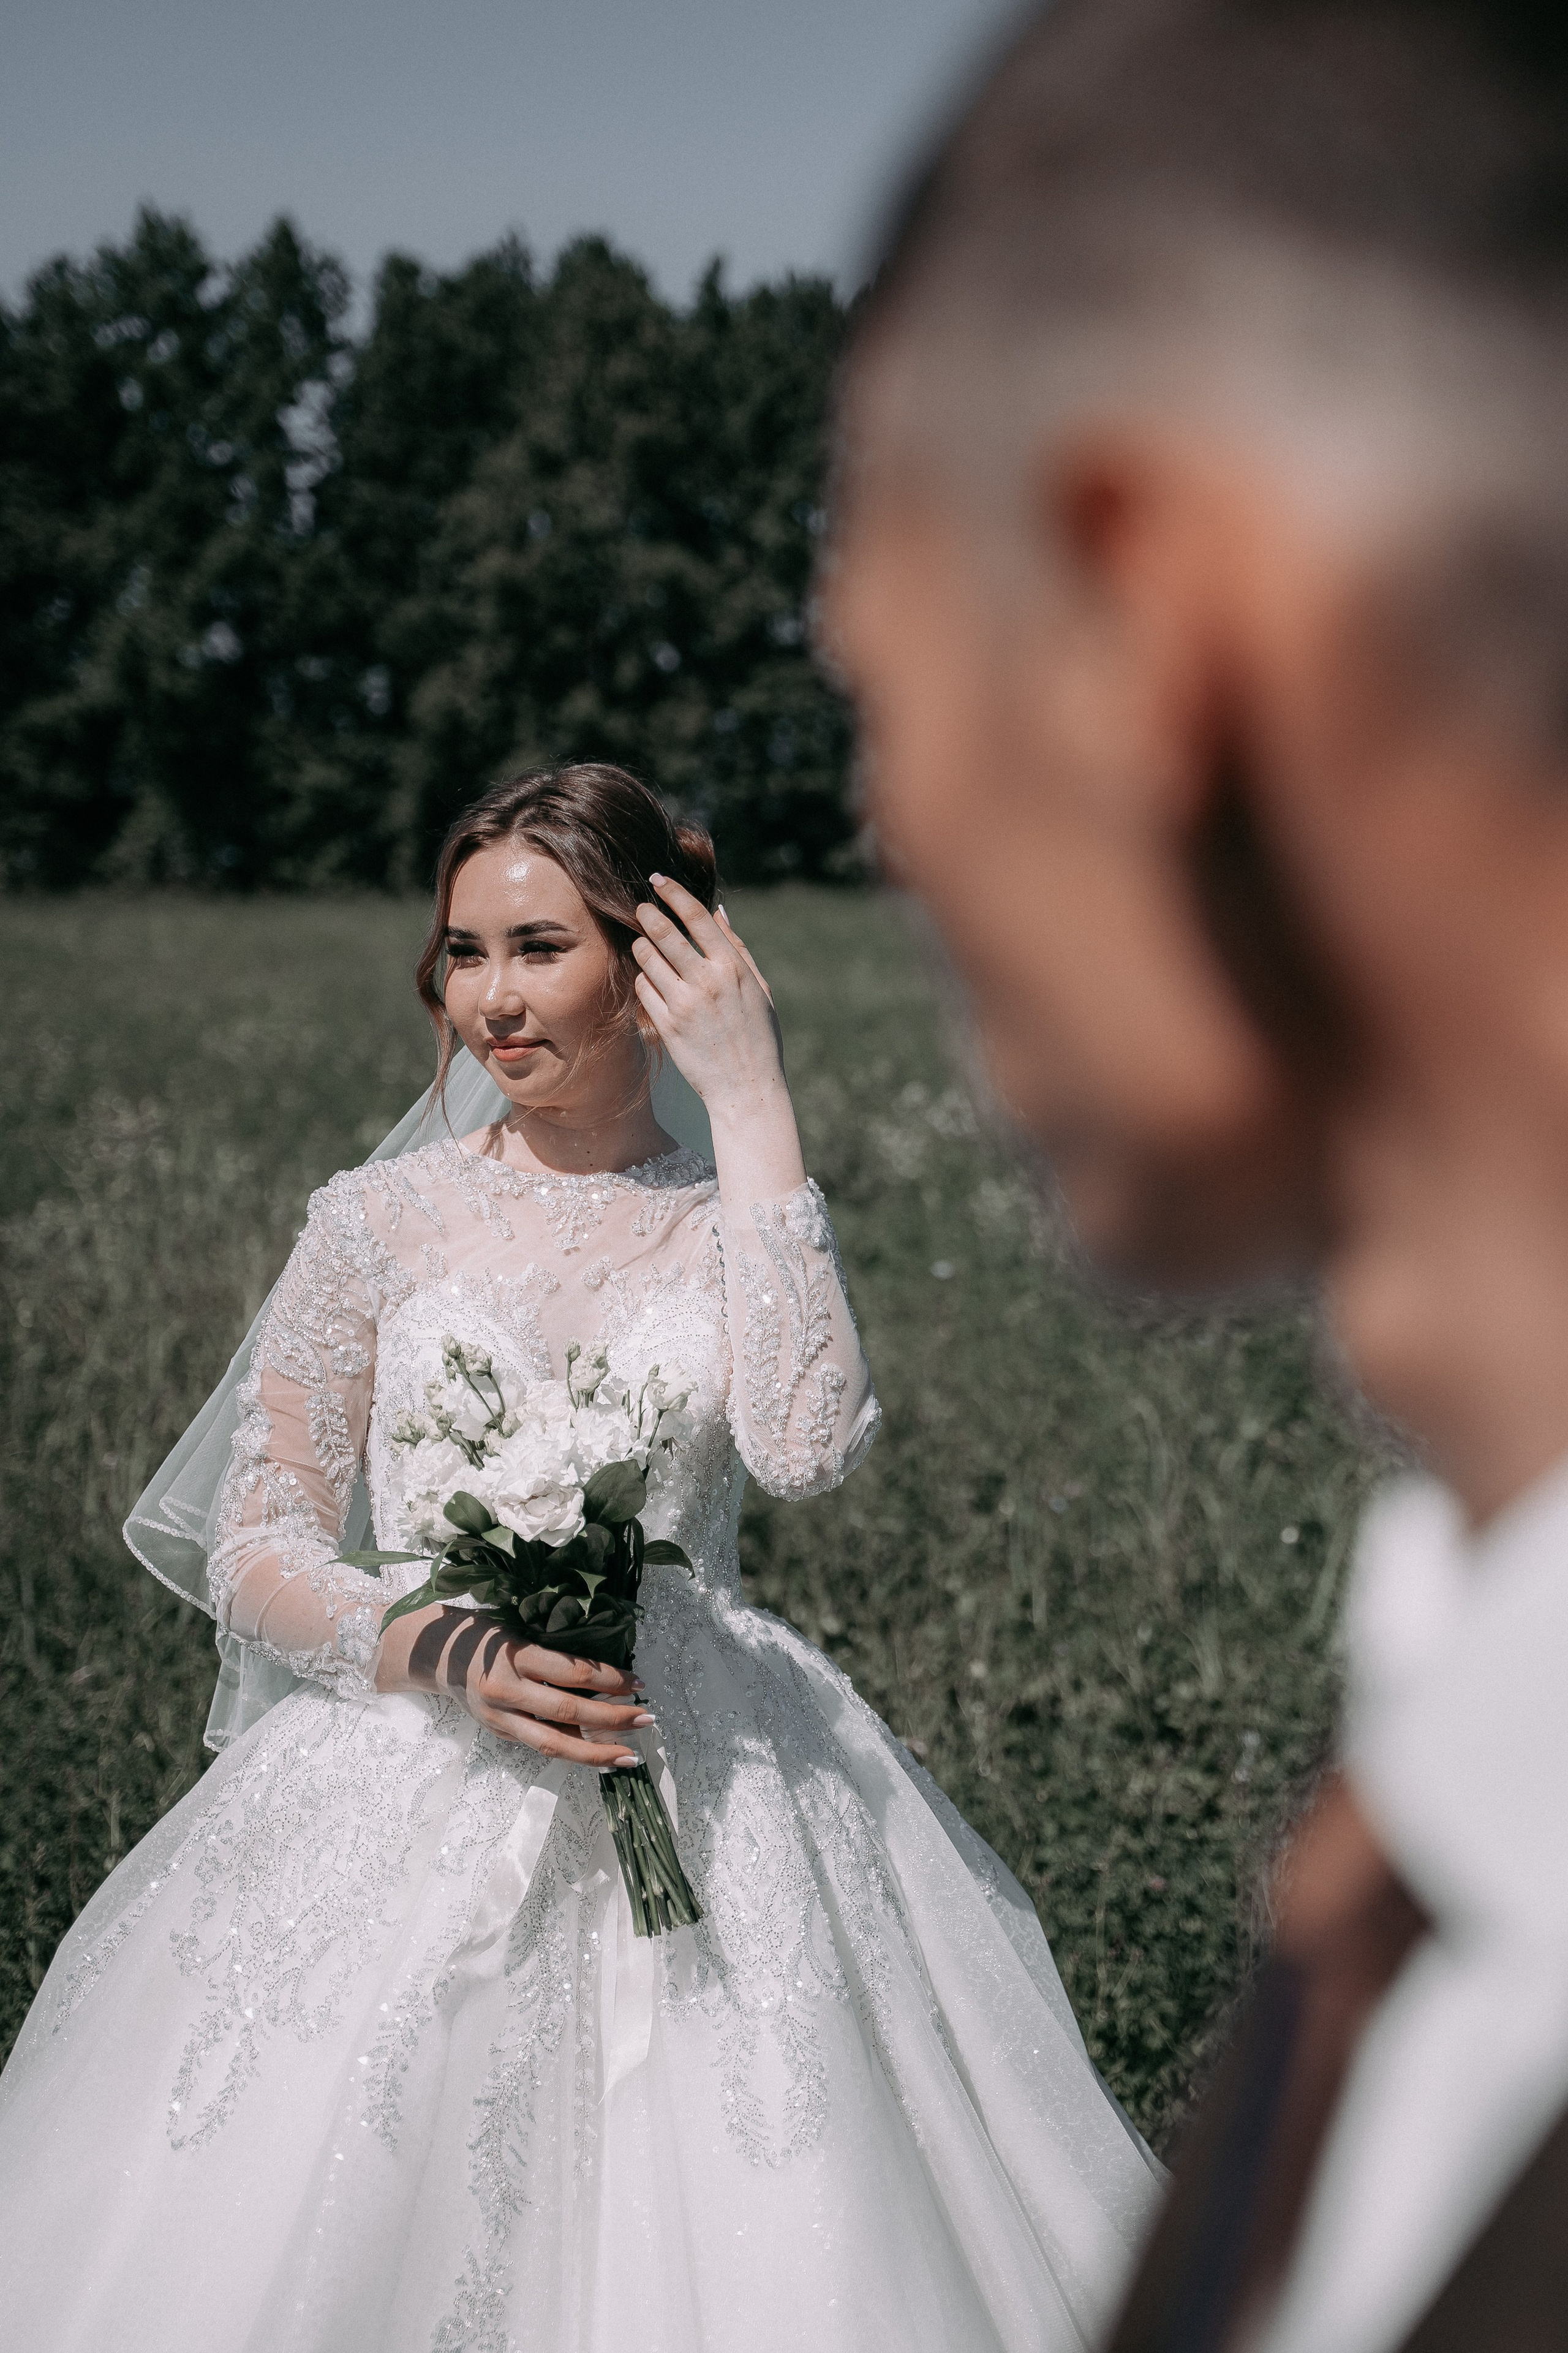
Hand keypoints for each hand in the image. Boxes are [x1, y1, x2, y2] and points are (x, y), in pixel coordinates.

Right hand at [375, 1604, 651, 1766]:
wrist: (434, 1654)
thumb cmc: (484, 1631)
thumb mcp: (518, 1627)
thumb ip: (553, 1649)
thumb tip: (604, 1672)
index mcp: (514, 1654)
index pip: (571, 1671)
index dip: (609, 1679)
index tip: (638, 1681)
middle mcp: (506, 1690)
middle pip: (568, 1711)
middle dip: (612, 1718)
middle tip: (647, 1718)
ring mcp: (501, 1717)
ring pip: (554, 1743)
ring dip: (597, 1752)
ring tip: (630, 1756)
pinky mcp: (500, 1733)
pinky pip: (542, 1746)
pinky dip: (574, 1752)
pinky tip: (601, 1756)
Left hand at [631, 876, 786, 1121]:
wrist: (746, 1086)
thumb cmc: (758, 1036)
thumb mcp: (759, 988)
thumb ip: (737, 948)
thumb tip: (718, 911)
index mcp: (732, 967)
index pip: (695, 917)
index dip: (673, 893)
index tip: (658, 880)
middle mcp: (706, 982)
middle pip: (663, 932)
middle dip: (647, 914)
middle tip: (640, 907)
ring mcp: (683, 1004)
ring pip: (646, 959)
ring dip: (642, 946)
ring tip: (645, 945)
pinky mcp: (666, 1026)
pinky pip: (643, 990)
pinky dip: (644, 980)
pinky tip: (651, 981)